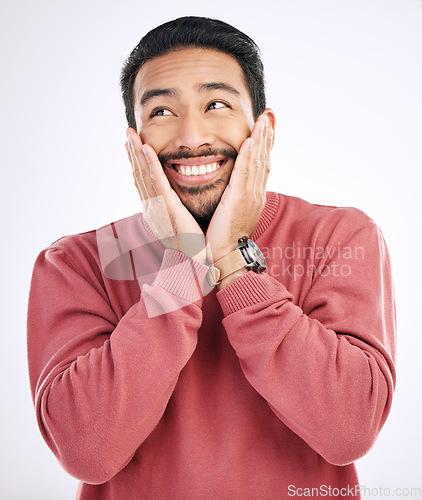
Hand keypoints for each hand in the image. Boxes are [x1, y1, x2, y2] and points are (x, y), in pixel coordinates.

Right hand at [126, 128, 205, 262]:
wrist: (194, 261)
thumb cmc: (192, 245)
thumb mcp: (180, 223)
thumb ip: (175, 209)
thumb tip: (175, 202)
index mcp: (155, 210)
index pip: (144, 181)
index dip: (137, 163)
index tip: (134, 146)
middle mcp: (151, 207)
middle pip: (139, 174)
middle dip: (132, 153)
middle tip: (128, 133)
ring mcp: (156, 207)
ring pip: (143, 174)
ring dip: (136, 153)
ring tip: (131, 135)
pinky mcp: (165, 207)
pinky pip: (156, 181)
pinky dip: (150, 164)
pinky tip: (145, 148)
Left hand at [205, 113, 272, 263]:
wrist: (227, 255)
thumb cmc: (225, 237)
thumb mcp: (234, 213)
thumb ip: (235, 197)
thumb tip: (234, 189)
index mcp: (254, 196)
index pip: (262, 165)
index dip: (265, 145)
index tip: (267, 127)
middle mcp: (256, 193)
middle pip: (264, 159)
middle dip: (267, 136)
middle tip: (269, 115)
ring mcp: (250, 196)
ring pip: (257, 162)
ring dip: (261, 139)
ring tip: (264, 119)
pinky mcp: (239, 199)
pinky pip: (245, 172)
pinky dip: (249, 156)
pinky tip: (251, 140)